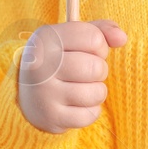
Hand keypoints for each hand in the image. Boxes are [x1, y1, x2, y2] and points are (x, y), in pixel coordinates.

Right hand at [17, 19, 126, 133]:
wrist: (26, 94)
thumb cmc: (59, 59)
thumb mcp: (73, 37)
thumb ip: (101, 31)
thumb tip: (122, 38)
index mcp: (46, 39)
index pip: (94, 38)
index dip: (99, 46)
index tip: (86, 51)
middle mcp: (41, 65)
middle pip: (97, 67)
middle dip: (98, 70)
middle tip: (84, 72)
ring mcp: (44, 93)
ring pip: (97, 93)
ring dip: (96, 91)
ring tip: (81, 88)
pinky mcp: (51, 117)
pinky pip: (90, 115)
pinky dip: (90, 110)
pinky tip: (75, 104)